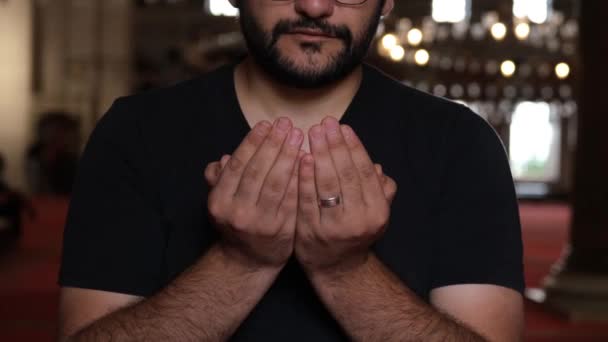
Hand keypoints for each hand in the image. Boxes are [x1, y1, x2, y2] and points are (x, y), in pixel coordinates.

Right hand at [204, 118, 303, 268]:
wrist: (248, 261)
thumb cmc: (237, 223)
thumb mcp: (222, 202)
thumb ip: (221, 180)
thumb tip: (222, 158)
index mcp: (219, 200)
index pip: (238, 165)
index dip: (253, 142)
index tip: (266, 124)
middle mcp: (237, 212)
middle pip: (258, 171)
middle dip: (273, 144)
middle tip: (287, 124)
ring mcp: (260, 222)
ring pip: (276, 183)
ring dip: (288, 157)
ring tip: (298, 136)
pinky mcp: (281, 229)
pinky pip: (292, 198)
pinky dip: (299, 178)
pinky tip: (307, 161)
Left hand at [295, 117, 396, 274]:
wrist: (337, 268)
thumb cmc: (355, 231)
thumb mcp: (374, 212)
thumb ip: (380, 189)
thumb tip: (376, 166)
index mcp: (378, 212)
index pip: (364, 172)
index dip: (354, 147)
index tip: (343, 127)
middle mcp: (359, 220)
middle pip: (346, 174)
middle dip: (335, 145)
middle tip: (325, 123)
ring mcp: (334, 227)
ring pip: (327, 185)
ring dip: (319, 155)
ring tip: (312, 133)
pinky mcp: (310, 232)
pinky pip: (307, 200)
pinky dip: (304, 178)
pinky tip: (301, 158)